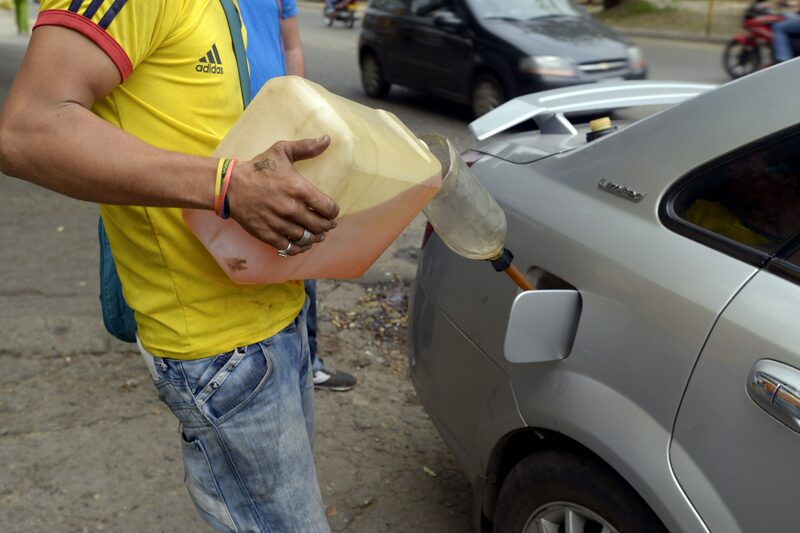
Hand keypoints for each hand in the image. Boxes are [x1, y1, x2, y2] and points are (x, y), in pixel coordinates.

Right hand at [227, 136, 339, 254]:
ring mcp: (279, 223)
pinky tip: (303, 244)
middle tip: (327, 224)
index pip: (328, 208)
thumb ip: (306, 147)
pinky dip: (300, 248)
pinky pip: (290, 248)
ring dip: (316, 238)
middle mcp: (291, 209)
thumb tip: (327, 139)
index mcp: (298, 189)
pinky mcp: (268, 234)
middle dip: (327, 226)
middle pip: (321, 226)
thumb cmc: (258, 168)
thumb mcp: (281, 151)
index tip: (330, 211)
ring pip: (307, 238)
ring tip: (317, 235)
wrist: (230, 186)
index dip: (333, 211)